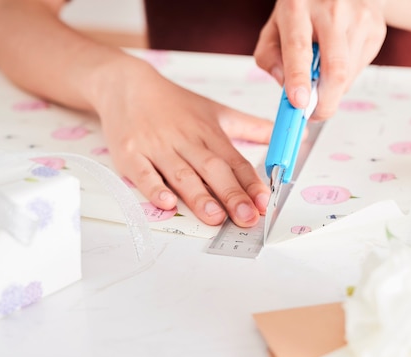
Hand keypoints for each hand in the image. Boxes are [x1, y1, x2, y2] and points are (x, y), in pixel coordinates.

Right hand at [94, 59, 273, 226]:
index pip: (234, 160)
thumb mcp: (216, 111)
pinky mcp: (130, 153)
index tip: (264, 201)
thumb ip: (250, 127)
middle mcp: (186, 140)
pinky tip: (166, 203)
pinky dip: (154, 188)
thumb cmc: (174, 103)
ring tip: (215, 217)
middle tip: (246, 217)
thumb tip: (284, 133)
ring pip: (181, 174)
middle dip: (231, 194)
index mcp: (208, 132)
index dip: (251, 182)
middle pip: (212, 169)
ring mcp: (157, 147)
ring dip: (199, 196)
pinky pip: (143, 173)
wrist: (126, 84)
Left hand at [254, 0, 386, 119]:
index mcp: (297, 7)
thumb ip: (270, 57)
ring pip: (348, 74)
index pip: (298, 48)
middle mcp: (331, 9)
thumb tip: (284, 85)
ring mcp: (358, 17)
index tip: (299, 103)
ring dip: (333, 89)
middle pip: (334, 67)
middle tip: (315, 114)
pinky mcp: (375, 28)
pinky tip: (337, 62)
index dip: (299, 79)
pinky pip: (359, 69)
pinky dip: (346, 78)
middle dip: (325, 101)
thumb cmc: (303, 11)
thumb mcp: (275, 27)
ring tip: (322, 79)